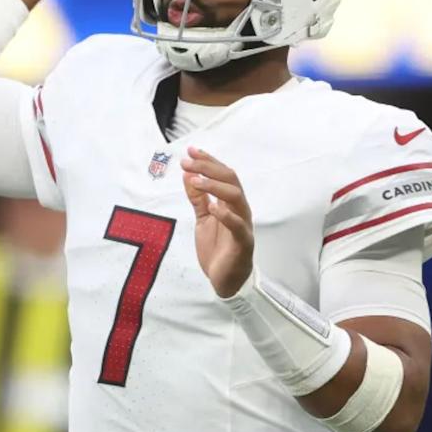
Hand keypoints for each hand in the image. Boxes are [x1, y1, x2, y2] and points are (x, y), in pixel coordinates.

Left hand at [181, 146, 255, 298]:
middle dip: (209, 168)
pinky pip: (239, 226)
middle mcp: (240, 209)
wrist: (226, 279)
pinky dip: (227, 215)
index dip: (208, 161)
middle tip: (188, 162)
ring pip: (236, 197)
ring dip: (215, 186)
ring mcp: (243, 224)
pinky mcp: (243, 242)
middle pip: (231, 180)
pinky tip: (213, 207)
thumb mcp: (202, 219)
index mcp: (231, 203)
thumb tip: (188, 175)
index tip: (190, 151)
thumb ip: (198, 199)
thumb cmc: (218, 248)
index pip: (223, 175)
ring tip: (195, 180)